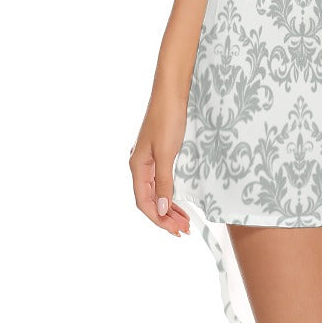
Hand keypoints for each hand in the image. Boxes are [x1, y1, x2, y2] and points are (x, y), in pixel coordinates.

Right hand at [129, 103, 192, 236]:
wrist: (172, 92)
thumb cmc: (167, 118)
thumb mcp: (166, 153)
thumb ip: (164, 182)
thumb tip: (162, 209)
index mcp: (137, 166)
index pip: (144, 202)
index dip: (159, 219)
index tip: (175, 230)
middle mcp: (140, 165)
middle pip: (150, 199)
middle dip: (166, 217)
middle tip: (184, 229)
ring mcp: (149, 159)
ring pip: (156, 191)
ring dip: (169, 207)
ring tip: (184, 220)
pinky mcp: (160, 153)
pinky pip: (162, 181)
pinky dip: (170, 193)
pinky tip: (178, 201)